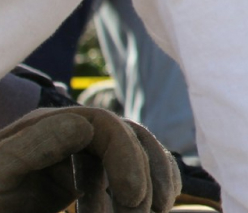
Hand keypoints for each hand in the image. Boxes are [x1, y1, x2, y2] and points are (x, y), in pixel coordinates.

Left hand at [0, 107, 180, 212]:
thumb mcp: (1, 172)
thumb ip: (34, 146)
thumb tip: (84, 125)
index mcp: (48, 126)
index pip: (106, 127)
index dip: (129, 157)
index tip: (133, 197)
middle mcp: (68, 133)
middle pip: (128, 137)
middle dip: (145, 174)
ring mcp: (76, 154)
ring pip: (133, 154)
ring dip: (150, 183)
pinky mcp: (81, 176)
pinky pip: (124, 173)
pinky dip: (143, 188)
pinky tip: (148, 209)